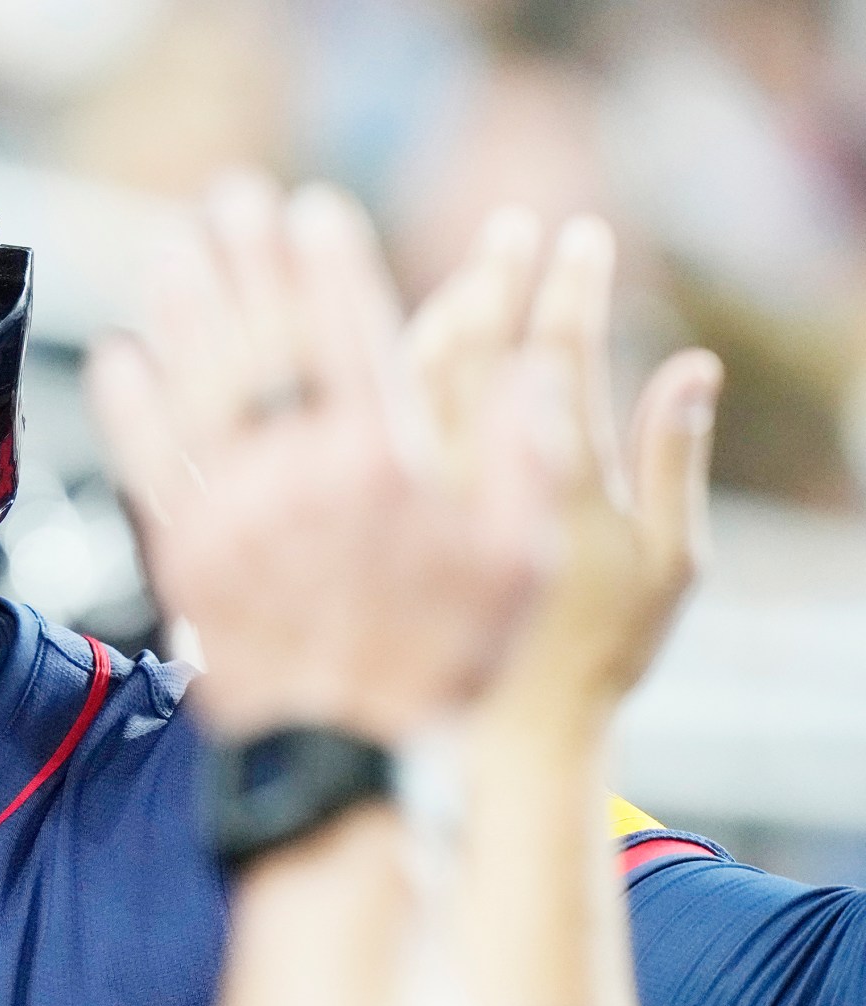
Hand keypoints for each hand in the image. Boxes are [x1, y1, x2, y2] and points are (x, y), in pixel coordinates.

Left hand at [88, 175, 549, 744]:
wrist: (345, 760)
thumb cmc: (443, 666)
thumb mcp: (522, 564)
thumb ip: (528, 460)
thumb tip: (539, 369)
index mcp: (389, 464)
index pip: (355, 338)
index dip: (330, 266)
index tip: (315, 210)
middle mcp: (303, 478)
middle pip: (267, 344)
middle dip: (251, 265)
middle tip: (231, 200)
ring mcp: (236, 516)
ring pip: (201, 391)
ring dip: (185, 313)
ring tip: (174, 249)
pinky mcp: (186, 559)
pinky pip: (149, 468)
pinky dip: (132, 411)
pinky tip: (118, 359)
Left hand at [410, 209, 721, 737]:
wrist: (483, 742)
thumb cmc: (593, 656)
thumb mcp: (666, 570)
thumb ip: (678, 461)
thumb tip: (697, 363)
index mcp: (550, 486)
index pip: (556, 355)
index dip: (569, 288)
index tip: (580, 235)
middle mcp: (466, 486)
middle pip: (468, 349)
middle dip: (494, 275)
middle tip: (511, 224)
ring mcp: (408, 501)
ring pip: (398, 380)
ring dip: (435, 311)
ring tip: (466, 276)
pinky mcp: (361, 522)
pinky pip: (348, 424)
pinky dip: (371, 370)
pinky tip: (400, 342)